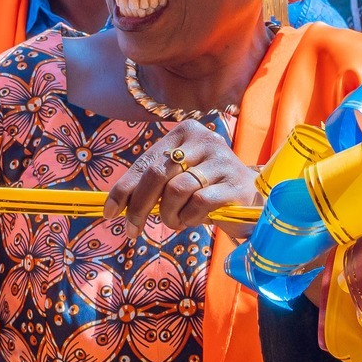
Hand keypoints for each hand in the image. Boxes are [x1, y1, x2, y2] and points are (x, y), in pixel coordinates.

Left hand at [102, 121, 261, 238]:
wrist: (252, 200)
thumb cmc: (206, 190)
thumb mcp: (177, 181)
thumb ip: (152, 185)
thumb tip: (116, 205)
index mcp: (185, 132)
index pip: (145, 162)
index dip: (124, 189)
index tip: (109, 213)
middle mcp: (204, 139)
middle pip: (158, 174)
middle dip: (140, 206)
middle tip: (132, 230)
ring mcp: (222, 159)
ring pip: (177, 189)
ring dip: (170, 214)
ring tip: (175, 222)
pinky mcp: (235, 182)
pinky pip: (199, 203)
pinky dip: (190, 217)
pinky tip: (194, 220)